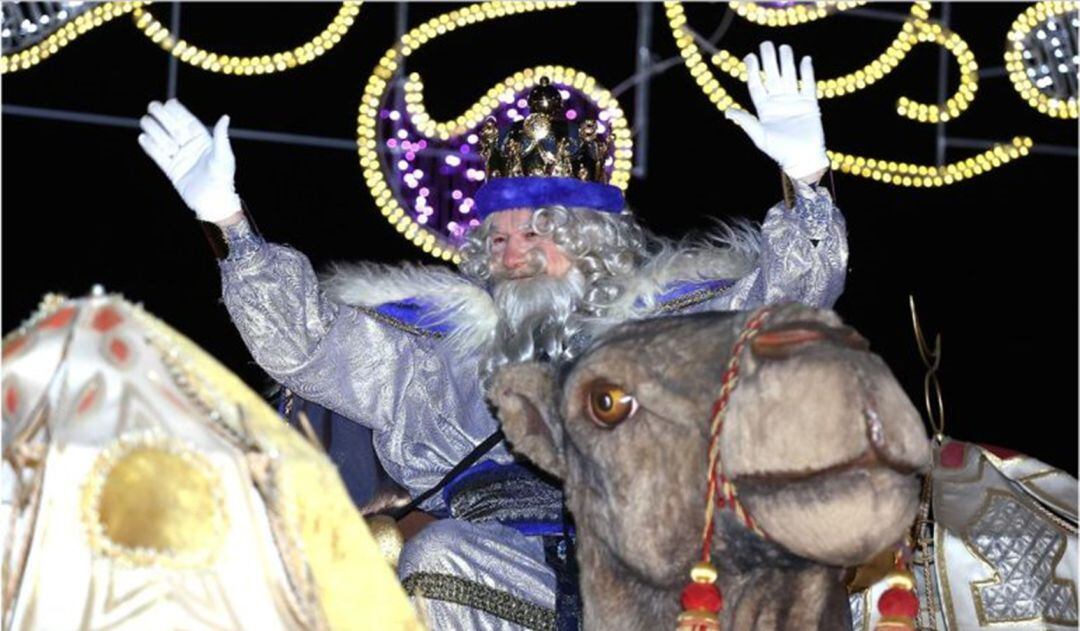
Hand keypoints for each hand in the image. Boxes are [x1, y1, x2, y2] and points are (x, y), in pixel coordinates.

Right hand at [138, 99, 240, 223]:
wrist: (214, 202)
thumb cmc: (223, 178)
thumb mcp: (224, 156)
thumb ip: (220, 136)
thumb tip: (225, 117)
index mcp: (203, 142)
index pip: (188, 123)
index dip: (179, 112)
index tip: (169, 102)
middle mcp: (191, 148)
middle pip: (174, 128)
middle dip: (163, 117)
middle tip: (152, 106)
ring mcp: (180, 159)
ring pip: (164, 140)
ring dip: (154, 130)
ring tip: (145, 120)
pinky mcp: (172, 171)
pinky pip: (159, 157)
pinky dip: (150, 148)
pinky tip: (142, 137)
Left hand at [726, 42, 828, 180]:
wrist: (803, 158)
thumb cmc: (779, 150)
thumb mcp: (759, 136)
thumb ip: (746, 121)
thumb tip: (727, 111)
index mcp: (764, 108)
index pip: (757, 85)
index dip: (753, 71)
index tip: (749, 57)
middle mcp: (778, 102)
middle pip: (772, 76)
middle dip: (769, 61)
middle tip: (766, 44)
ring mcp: (794, 101)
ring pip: (789, 76)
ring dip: (787, 62)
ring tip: (784, 47)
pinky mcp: (810, 104)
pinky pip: (808, 84)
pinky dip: (807, 72)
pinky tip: (805, 60)